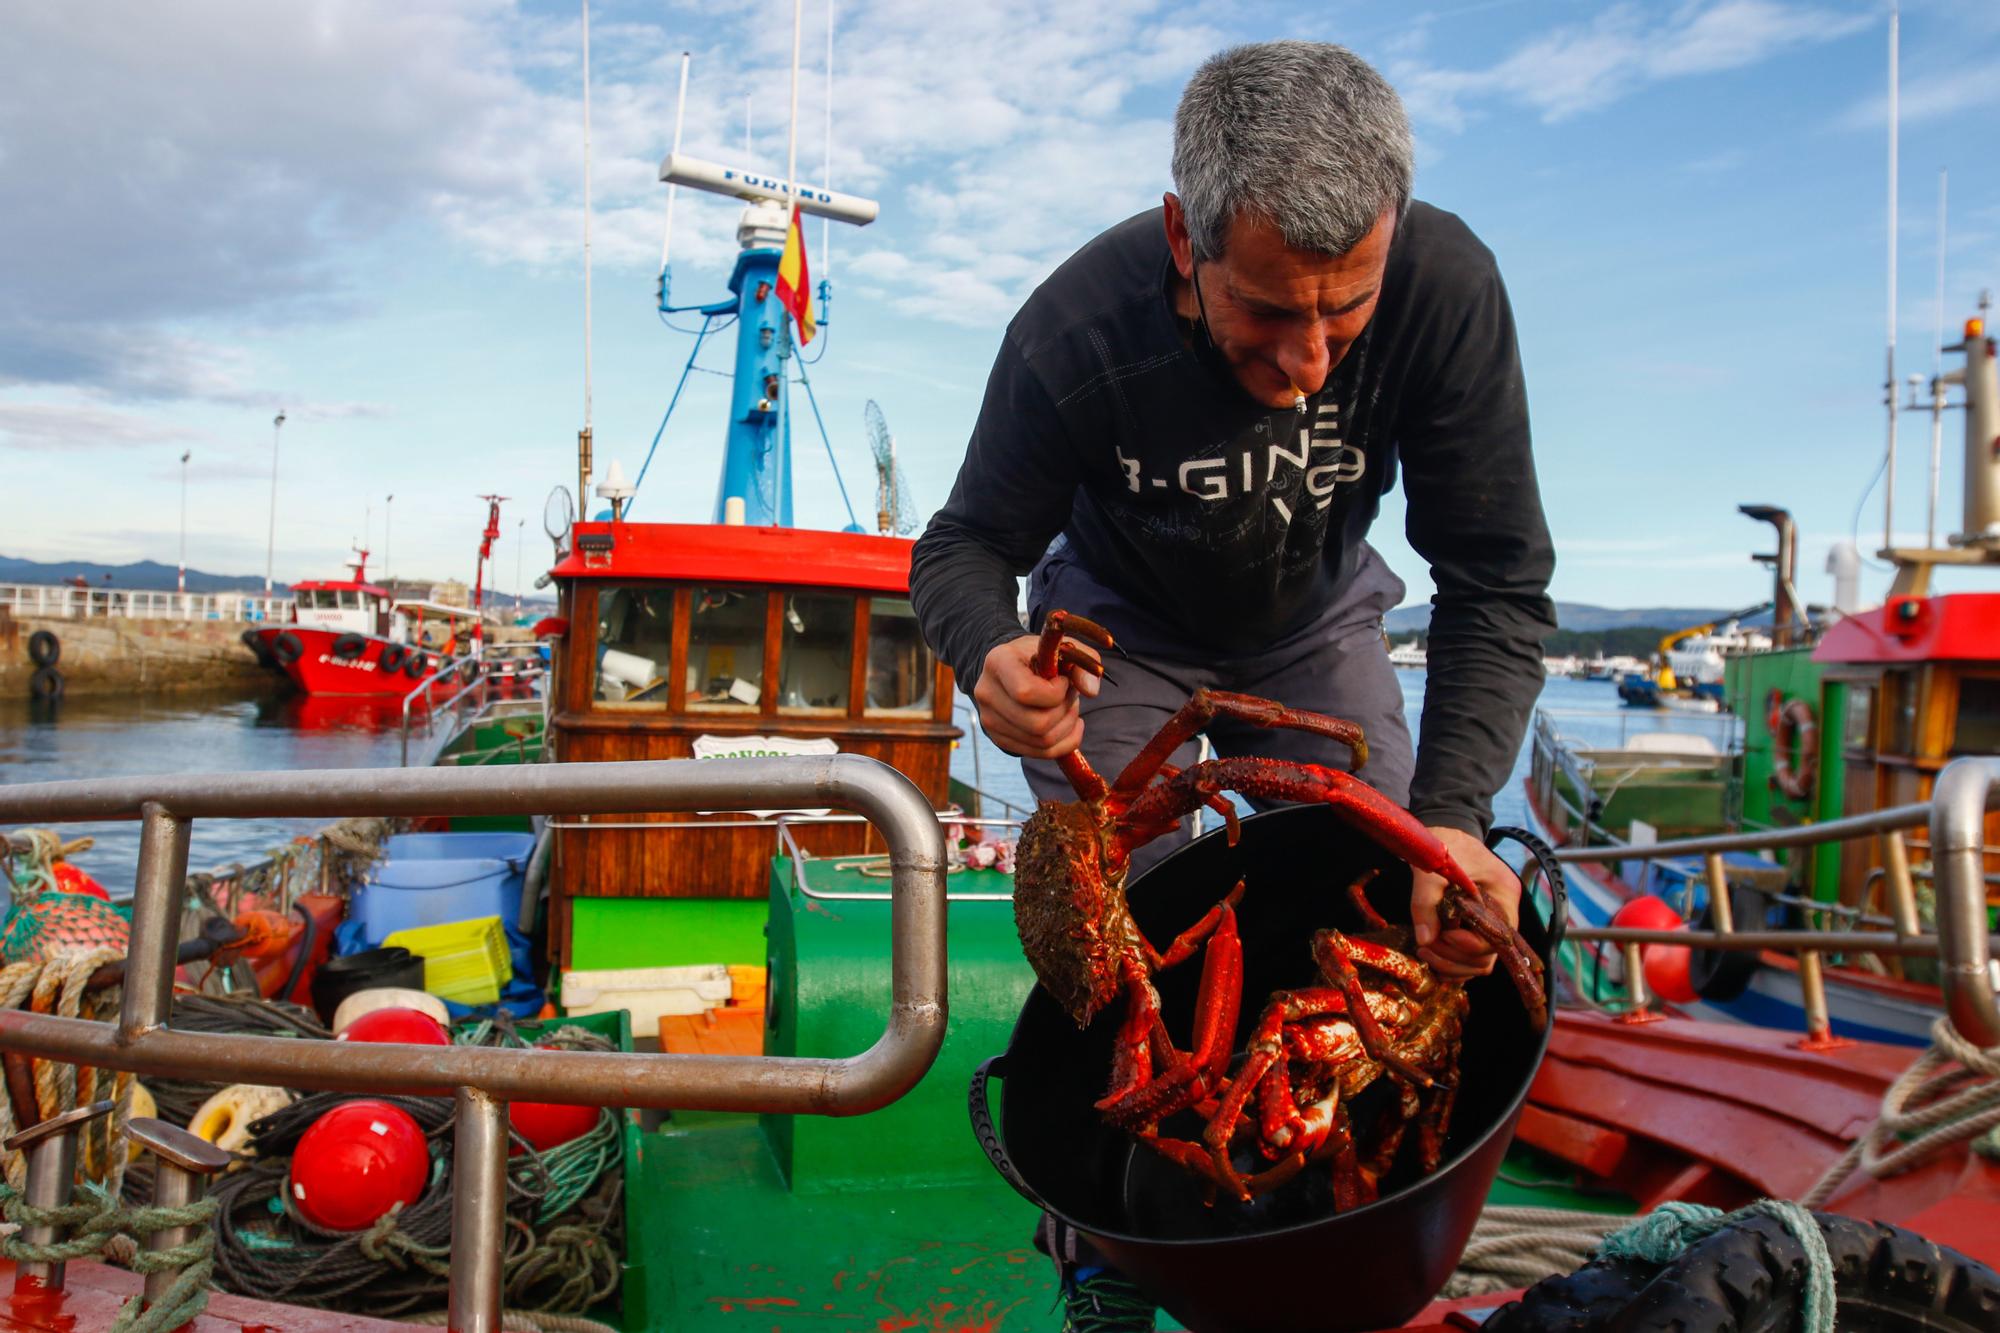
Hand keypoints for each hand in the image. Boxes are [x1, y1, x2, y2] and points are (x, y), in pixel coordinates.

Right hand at [973, 634, 1101, 758]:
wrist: (1013, 668)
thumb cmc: (1040, 656)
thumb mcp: (1063, 648)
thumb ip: (1083, 662)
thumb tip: (1091, 691)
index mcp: (998, 662)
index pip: (1026, 693)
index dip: (1056, 693)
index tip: (1063, 681)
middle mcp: (986, 692)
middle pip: (1037, 724)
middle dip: (1065, 712)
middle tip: (1069, 696)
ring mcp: (989, 720)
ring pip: (1042, 742)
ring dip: (1067, 726)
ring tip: (1068, 707)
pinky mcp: (999, 738)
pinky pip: (1041, 753)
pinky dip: (1064, 742)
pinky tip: (1068, 724)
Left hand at [1410, 827, 1519, 979]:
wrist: (1443, 830)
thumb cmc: (1445, 843)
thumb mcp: (1434, 868)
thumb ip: (1426, 901)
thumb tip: (1424, 940)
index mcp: (1505, 895)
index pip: (1497, 937)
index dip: (1469, 944)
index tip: (1444, 935)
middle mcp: (1503, 913)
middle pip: (1488, 956)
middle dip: (1455, 958)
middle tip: (1426, 948)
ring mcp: (1489, 922)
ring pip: (1478, 962)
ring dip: (1451, 964)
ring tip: (1424, 950)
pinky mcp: (1473, 927)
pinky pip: (1468, 956)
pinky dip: (1451, 962)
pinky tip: (1430, 954)